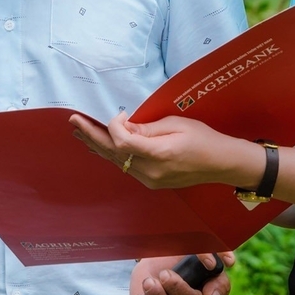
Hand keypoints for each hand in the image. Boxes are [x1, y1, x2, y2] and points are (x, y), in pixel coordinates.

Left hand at [70, 113, 261, 190]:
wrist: (221, 163)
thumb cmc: (203, 138)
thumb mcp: (175, 125)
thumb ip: (146, 128)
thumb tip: (122, 125)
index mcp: (159, 154)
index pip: (123, 141)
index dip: (115, 125)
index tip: (121, 112)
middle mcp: (151, 171)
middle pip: (113, 153)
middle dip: (91, 136)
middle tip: (73, 121)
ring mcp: (150, 180)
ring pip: (116, 161)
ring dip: (97, 145)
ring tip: (78, 132)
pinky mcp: (151, 182)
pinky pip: (125, 166)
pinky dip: (111, 154)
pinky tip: (99, 146)